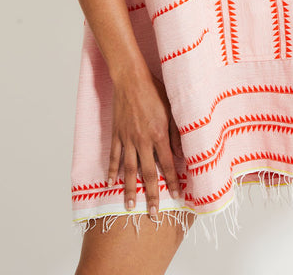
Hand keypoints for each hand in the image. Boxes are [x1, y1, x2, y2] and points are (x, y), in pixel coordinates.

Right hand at [107, 65, 184, 216]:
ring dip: (129, 190)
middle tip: (152, 215)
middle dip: (151, 195)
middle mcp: (142, 140)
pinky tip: (111, 183)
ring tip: (129, 207)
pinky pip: (114, 156)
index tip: (177, 197)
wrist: (131, 78)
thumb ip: (176, 134)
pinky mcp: (116, 134)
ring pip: (128, 170)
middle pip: (147, 173)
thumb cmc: (154, 90)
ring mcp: (127, 138)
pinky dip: (112, 170)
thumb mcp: (171, 110)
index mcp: (158, 134)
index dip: (172, 182)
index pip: (167, 164)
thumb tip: (181, 154)